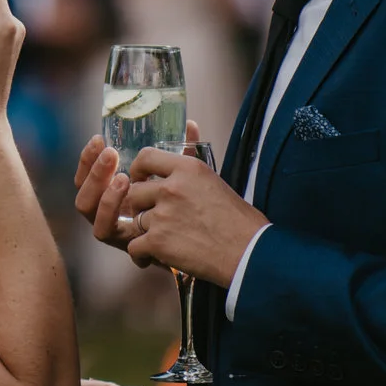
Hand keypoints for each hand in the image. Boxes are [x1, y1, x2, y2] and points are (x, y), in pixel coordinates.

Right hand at [73, 120, 204, 259]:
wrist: (214, 246)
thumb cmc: (196, 209)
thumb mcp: (187, 178)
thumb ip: (184, 154)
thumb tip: (191, 124)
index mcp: (118, 195)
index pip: (89, 174)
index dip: (89, 156)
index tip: (100, 138)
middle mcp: (111, 211)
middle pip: (83, 188)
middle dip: (92, 168)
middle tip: (111, 153)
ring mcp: (115, 228)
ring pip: (87, 209)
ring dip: (100, 187)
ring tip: (121, 176)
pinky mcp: (123, 243)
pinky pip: (104, 230)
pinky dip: (108, 210)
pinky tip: (126, 194)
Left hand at [122, 132, 265, 284]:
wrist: (250, 254)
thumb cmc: (240, 221)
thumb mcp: (215, 181)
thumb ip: (192, 165)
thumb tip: (189, 127)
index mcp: (188, 169)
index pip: (146, 157)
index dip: (138, 170)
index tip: (140, 179)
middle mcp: (172, 188)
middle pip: (135, 192)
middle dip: (140, 206)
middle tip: (150, 216)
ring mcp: (163, 215)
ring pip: (136, 220)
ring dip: (144, 231)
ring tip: (158, 241)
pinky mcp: (159, 242)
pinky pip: (134, 246)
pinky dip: (140, 255)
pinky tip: (149, 258)